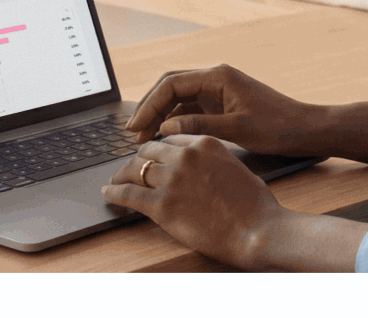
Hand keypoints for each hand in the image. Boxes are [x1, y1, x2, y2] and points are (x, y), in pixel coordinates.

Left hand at [101, 134, 285, 267]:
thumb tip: (201, 166)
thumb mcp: (235, 167)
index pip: (169, 138)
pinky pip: (128, 193)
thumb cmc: (255, 205)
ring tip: (115, 181)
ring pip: (134, 169)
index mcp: (204, 143)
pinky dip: (114, 192)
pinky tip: (109, 193)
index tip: (151, 157)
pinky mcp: (161, 204)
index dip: (157, 149)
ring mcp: (171, 179)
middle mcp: (185, 156)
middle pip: (148, 150)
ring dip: (121, 175)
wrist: (258, 230)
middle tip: (130, 170)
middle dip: (137, 160)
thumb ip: (213, 160)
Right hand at [125, 64, 320, 156]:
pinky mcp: (221, 104)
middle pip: (170, 86)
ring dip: (160, 115)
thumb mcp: (237, 129)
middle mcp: (215, 78)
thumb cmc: (277, 127)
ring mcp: (218, 91)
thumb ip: (200, 126)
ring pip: (178, 98)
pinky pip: (190, 108)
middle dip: (149, 108)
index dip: (149, 105)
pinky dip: (175, 120)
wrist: (305, 129)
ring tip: (144, 139)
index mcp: (218, 76)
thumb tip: (166, 127)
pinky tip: (166, 137)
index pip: (171, 84)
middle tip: (132, 133)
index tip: (135, 127)